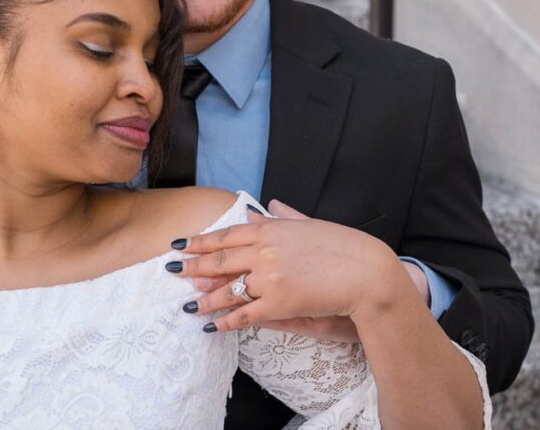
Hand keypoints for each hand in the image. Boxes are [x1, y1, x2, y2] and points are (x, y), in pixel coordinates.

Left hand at [173, 199, 404, 333]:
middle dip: (194, 267)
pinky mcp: (280, 304)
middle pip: (220, 260)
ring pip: (228, 290)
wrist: (367, 272)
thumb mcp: (309, 224)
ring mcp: (270, 278)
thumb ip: (280, 218)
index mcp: (271, 229)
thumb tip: (256, 212)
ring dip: (206, 298)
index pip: (226, 235)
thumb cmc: (344, 246)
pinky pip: (246, 315)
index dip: (201, 241)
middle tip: (173, 272)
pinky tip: (213, 327)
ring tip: (188, 304)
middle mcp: (264, 251)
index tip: (181, 245)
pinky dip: (227, 322)